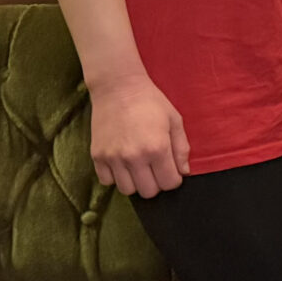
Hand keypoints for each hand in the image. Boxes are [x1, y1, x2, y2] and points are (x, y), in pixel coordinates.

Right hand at [87, 73, 189, 197]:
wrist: (118, 88)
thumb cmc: (151, 102)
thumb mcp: (174, 121)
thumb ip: (181, 149)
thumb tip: (184, 172)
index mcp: (157, 148)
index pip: (170, 183)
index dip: (174, 179)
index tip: (171, 170)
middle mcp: (134, 157)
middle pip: (148, 192)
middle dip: (156, 183)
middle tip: (155, 169)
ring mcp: (113, 158)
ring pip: (127, 190)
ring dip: (136, 182)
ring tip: (138, 167)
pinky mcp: (97, 156)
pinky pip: (107, 182)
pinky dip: (116, 177)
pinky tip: (122, 163)